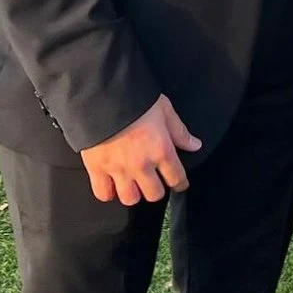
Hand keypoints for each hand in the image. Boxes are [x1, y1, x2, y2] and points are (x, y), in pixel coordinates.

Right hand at [80, 96, 201, 205]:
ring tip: (133, 184)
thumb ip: (179, 131)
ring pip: (130, 198)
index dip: (180, 183)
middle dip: (156, 189)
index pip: (176, 178)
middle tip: (153, 181)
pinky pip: (103, 193)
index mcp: (161, 150)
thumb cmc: (134, 98)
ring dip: (133, 193)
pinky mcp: (97, 168)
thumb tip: (194, 145)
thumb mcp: (164, 110)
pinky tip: (112, 186)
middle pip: (154, 194)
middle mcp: (142, 164)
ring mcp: (118, 169)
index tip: (178, 183)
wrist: (102, 93)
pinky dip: (108, 193)